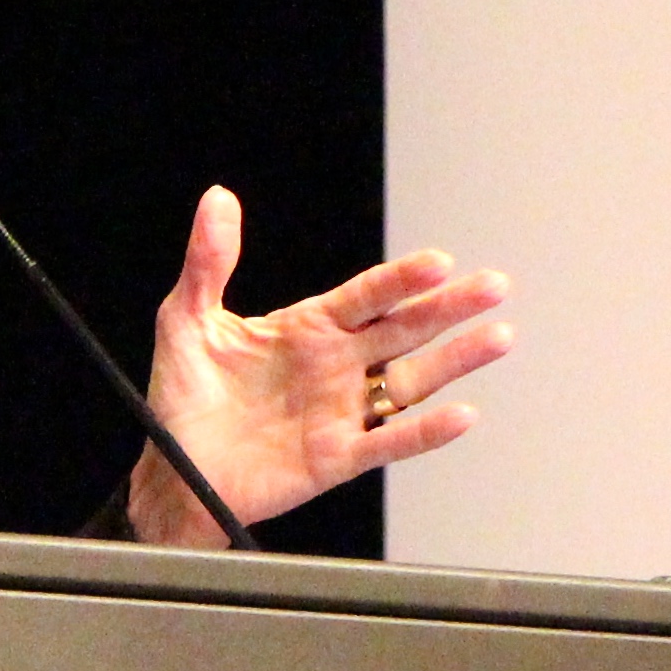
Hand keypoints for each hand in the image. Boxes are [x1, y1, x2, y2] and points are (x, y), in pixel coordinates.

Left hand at [122, 188, 512, 550]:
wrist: (172, 470)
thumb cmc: (181, 398)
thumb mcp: (187, 319)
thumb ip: (208, 261)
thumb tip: (218, 201)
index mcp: (307, 328)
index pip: (366, 296)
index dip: (401, 279)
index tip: (438, 262)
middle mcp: (335, 366)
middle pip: (404, 330)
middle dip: (450, 307)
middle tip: (494, 286)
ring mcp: (340, 411)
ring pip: (411, 381)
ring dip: (455, 361)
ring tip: (499, 337)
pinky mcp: (336, 457)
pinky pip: (388, 442)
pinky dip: (425, 432)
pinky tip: (461, 414)